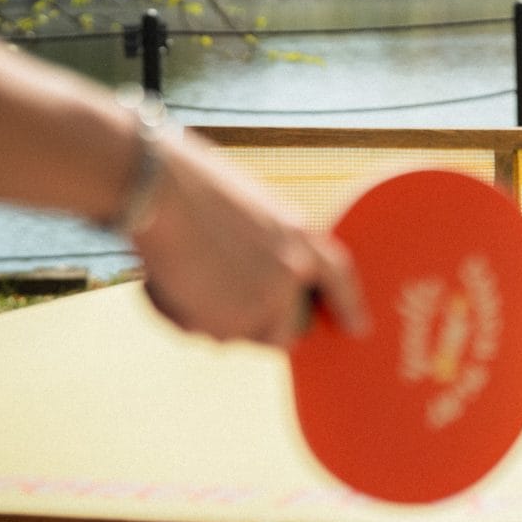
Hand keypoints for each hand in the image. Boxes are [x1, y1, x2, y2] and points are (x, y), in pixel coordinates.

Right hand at [130, 132, 369, 348]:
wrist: (163, 190)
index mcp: (302, 236)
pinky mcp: (226, 324)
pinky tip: (166, 278)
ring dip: (210, 317)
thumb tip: (257, 282)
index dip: (348, 305)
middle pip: (285, 330)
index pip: (338, 279)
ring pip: (238, 335)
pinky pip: (200, 332)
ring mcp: (261, 303)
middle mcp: (291, 274)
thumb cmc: (196, 186)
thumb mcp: (251, 211)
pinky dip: (179, 314)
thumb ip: (267, 248)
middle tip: (223, 305)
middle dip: (258, 326)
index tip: (358, 328)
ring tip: (184, 273)